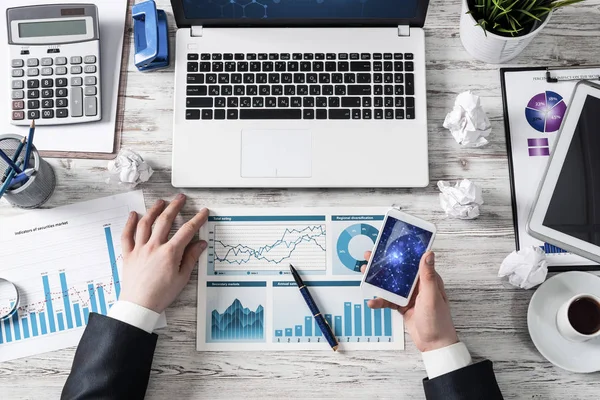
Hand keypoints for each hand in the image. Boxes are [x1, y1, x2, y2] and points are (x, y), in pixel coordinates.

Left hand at [119, 194, 208, 312]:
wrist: (139, 306)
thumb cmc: (161, 294)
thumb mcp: (182, 278)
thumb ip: (191, 258)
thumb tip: (201, 244)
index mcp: (170, 253)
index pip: (187, 231)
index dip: (197, 219)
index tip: (203, 212)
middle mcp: (154, 247)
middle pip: (165, 220)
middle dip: (174, 206)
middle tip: (180, 198)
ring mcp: (140, 249)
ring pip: (145, 223)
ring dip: (153, 210)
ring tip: (160, 202)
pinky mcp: (129, 254)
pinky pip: (127, 235)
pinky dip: (129, 223)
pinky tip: (133, 215)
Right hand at [362, 251, 458, 351]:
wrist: (434, 345)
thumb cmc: (439, 321)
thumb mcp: (431, 296)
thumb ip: (427, 276)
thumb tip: (428, 254)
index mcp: (427, 279)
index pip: (412, 262)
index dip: (399, 254)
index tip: (386, 246)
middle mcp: (418, 286)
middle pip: (398, 271)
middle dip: (383, 265)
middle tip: (369, 257)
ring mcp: (409, 296)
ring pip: (391, 284)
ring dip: (378, 281)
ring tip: (365, 274)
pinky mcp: (402, 306)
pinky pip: (388, 300)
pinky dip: (380, 301)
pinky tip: (372, 301)